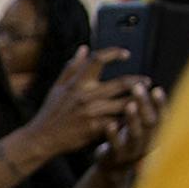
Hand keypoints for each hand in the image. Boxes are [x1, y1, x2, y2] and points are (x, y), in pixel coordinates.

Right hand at [23, 47, 145, 160]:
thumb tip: (84, 49)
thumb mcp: (58, 87)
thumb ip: (72, 67)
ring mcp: (91, 112)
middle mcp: (85, 96)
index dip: (114, 53)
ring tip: (145, 98)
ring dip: (138, 100)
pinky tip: (134, 117)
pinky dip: (127, 119)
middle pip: (121, 83)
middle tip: (146, 81)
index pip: (97, 59)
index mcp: (76, 83)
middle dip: (137, 81)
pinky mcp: (95, 128)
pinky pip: (117, 121)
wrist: (42, 138)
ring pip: (124, 103)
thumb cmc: (50, 112)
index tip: (125, 54)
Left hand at [98, 81, 166, 170]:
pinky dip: (113, 135)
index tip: (156, 89)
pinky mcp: (116, 157)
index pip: (163, 117)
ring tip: (129, 105)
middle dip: (145, 104)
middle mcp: (148, 142)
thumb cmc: (127, 138)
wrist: (113, 166)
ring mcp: (132, 151)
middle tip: (138, 87)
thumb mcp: (140, 126)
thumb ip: (144, 110)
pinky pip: (116, 146)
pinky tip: (110, 124)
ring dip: (133, 119)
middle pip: (150, 122)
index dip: (160, 104)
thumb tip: (145, 83)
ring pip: (135, 134)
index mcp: (156, 133)